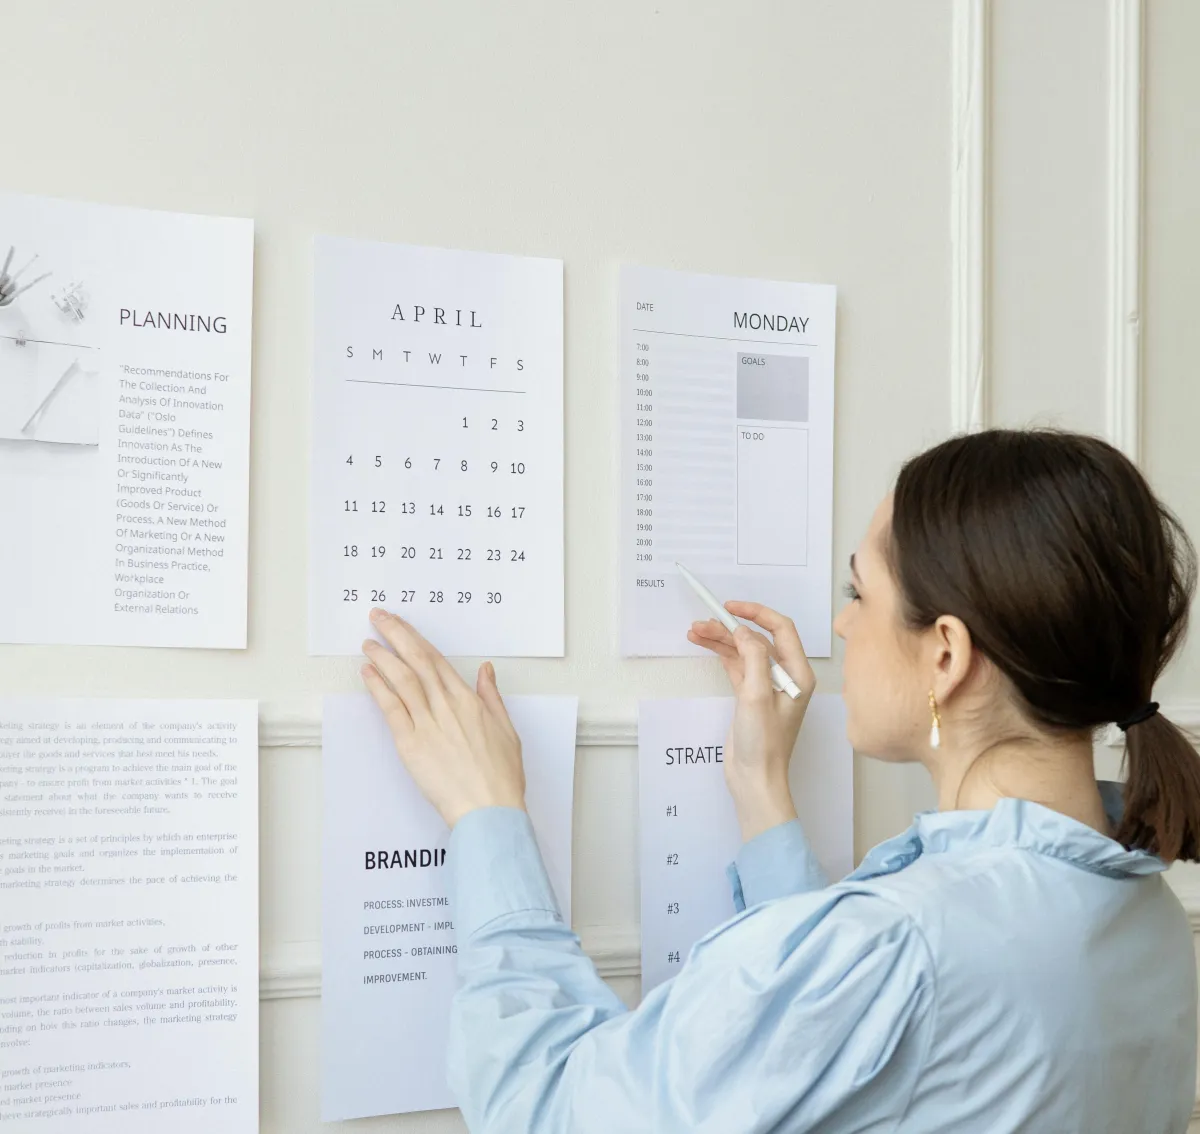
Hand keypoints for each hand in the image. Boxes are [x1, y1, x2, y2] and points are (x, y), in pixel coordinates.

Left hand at [360, 608, 525, 827]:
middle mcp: (446, 706)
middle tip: (379, 617)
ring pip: (402, 679)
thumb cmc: (500, 777)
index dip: (416, 639)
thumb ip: (492, 697)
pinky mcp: (411, 745)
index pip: (436, 660)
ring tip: (369, 642)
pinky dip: (378, 688)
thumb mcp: (506, 729)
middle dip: (395, 635)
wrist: (490, 808)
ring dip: (383, 657)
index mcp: (469, 700)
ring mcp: (427, 724)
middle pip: (416, 660)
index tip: (402, 625)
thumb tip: (486, 671)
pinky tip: (368, 673)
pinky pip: (391, 709)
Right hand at [688, 602, 815, 840]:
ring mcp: (767, 686)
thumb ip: (753, 658)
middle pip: (757, 639)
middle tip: (703, 621)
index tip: (730, 608)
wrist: (755, 779)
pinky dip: (720, 655)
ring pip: (743, 652)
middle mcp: (785, 676)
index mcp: (797, 674)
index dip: (756, 613)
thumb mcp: (757, 695)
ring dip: (721, 640)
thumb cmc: (764, 744)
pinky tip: (704, 645)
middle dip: (730, 628)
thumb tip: (743, 631)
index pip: (781, 629)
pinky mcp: (750, 697)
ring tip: (694, 632)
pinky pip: (736, 666)